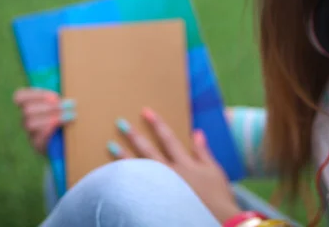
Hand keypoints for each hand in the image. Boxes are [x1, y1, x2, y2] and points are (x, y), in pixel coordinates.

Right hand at [13, 88, 75, 154]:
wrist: (68, 141)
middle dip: (50, 106)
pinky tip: (65, 126)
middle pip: (27, 110)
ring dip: (53, 117)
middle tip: (70, 105)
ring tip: (71, 115)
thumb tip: (69, 82)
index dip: (36, 94)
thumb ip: (60, 96)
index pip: (20, 97)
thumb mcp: (61, 104)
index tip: (55, 95)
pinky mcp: (37, 145)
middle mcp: (26, 119)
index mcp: (29, 105)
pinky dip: (51, 130)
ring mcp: (30, 133)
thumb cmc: (65, 117)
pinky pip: (38, 137)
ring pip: (31, 123)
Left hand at [108, 108, 241, 222]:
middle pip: (148, 152)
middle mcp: (170, 174)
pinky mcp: (155, 203)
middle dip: (134, 136)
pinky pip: (137, 190)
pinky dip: (125, 182)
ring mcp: (161, 189)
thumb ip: (203, 151)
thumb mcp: (214, 171)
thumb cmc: (218, 197)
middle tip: (120, 123)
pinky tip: (113, 175)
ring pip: (139, 170)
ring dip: (123, 157)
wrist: (215, 221)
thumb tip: (196, 132)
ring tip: (110, 145)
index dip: (157, 124)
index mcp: (185, 164)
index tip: (146, 112)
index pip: (168, 139)